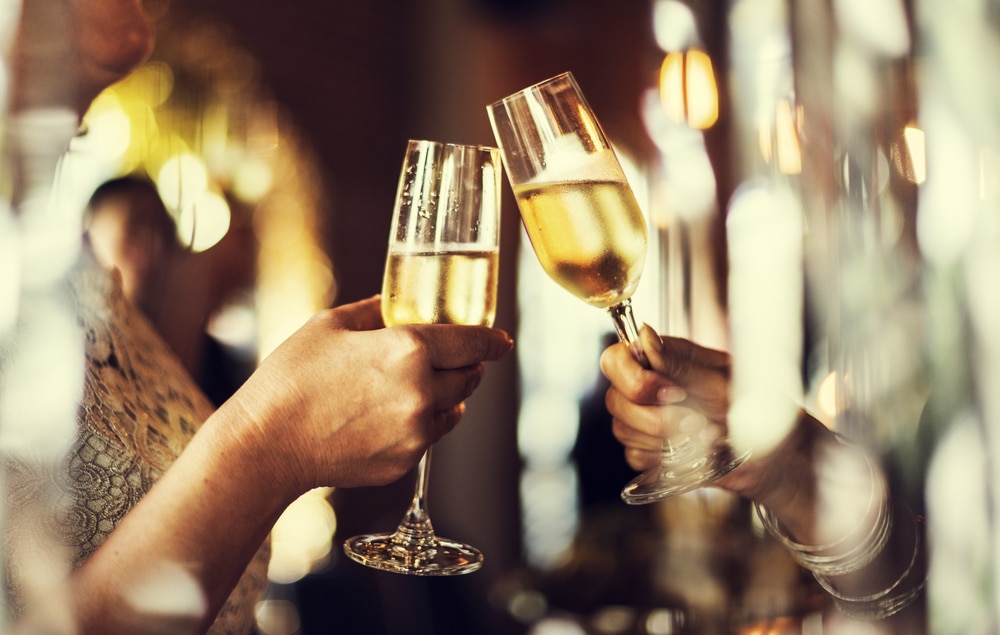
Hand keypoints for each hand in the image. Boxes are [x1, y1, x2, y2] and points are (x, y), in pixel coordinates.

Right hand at [223, 296, 512, 499]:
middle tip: (454, 358)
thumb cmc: (290, 379)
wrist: (266, 444)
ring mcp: (415, 431)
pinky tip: (395, 414)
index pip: (473, 342)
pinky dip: (424, 422)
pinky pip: (430, 435)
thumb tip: (396, 307)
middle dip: (468, 365)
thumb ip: (376, 312)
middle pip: (470, 377)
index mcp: (407, 349)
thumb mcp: (331, 325)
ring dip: (447, 394)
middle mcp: (421, 392)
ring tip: (419, 386)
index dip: (493, 341)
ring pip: (453, 408)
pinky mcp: (404, 461)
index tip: (502, 341)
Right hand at [599, 326, 819, 503]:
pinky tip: (694, 454)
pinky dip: (665, 460)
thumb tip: (645, 336)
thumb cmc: (758, 408)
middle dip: (656, 418)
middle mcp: (649, 387)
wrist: (776, 455)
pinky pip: (636, 457)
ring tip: (707, 438)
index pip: (616, 358)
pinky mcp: (650, 451)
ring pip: (623, 431)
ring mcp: (646, 420)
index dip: (634, 379)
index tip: (672, 392)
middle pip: (616, 400)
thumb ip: (681, 363)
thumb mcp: (723, 381)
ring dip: (667, 440)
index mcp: (663, 359)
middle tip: (698, 421)